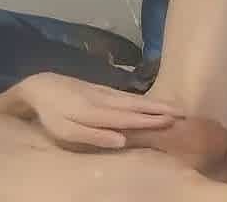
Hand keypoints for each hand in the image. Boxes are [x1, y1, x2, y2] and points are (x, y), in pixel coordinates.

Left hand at [15, 72, 183, 149]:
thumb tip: (122, 141)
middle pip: (137, 105)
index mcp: (97, 112)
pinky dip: (143, 98)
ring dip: (156, 102)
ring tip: (175, 106)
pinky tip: (151, 101)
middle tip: (184, 112)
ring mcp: (106, 92)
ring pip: (135, 98)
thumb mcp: (66, 131)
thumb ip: (94, 136)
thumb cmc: (52, 114)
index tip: (171, 121)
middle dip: (161, 108)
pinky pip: (128, 94)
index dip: (150, 119)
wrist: (42, 85)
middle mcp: (106, 100)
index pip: (129, 117)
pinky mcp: (104, 89)